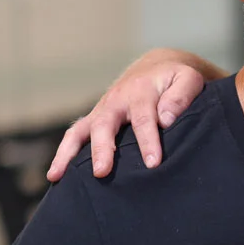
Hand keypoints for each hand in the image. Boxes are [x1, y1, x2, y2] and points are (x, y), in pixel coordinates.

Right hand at [46, 50, 219, 180]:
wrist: (158, 68)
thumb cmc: (175, 79)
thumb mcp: (187, 79)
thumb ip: (181, 96)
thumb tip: (165, 119)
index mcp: (141, 90)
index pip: (143, 117)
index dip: (148, 141)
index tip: (153, 163)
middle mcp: (116, 99)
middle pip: (104, 124)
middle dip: (102, 149)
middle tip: (101, 172)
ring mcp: (102, 110)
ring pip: (80, 130)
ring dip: (69, 153)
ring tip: (59, 176)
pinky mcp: (95, 119)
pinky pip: (74, 136)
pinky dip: (63, 154)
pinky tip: (55, 176)